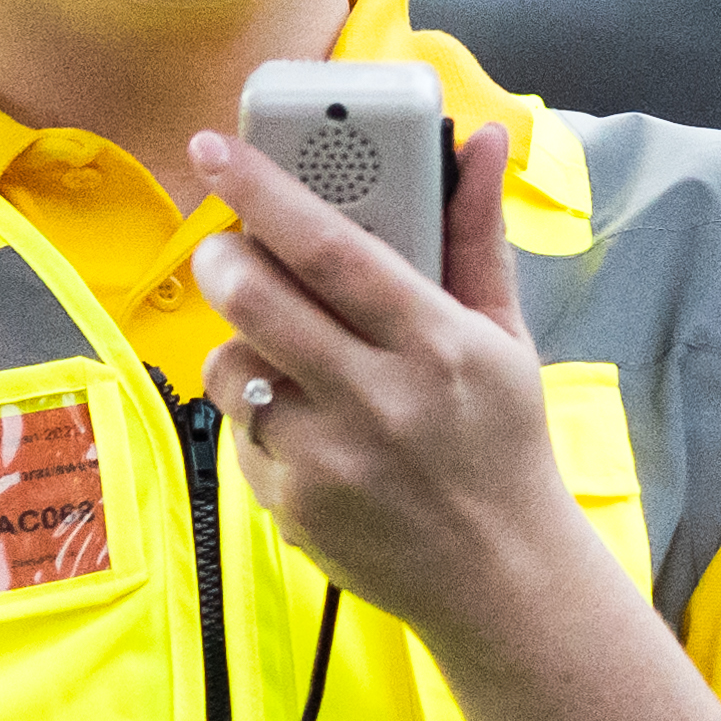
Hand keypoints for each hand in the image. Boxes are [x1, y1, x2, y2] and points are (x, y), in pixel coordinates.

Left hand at [191, 118, 603, 651]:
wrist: (502, 578)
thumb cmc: (503, 442)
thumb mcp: (505, 337)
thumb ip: (476, 236)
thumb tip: (486, 142)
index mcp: (437, 343)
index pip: (331, 247)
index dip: (264, 190)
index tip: (216, 146)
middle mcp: (380, 399)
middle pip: (257, 300)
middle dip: (222, 256)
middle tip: (224, 246)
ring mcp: (329, 457)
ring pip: (232, 365)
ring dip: (240, 343)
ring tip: (286, 353)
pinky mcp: (292, 504)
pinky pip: (241, 429)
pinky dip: (260, 413)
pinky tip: (310, 426)